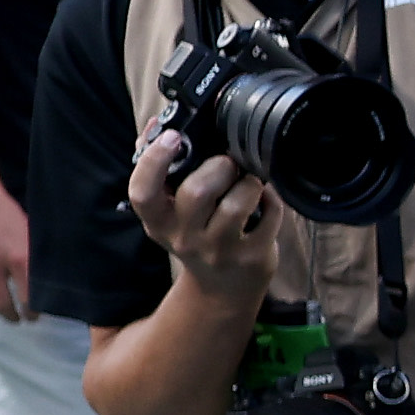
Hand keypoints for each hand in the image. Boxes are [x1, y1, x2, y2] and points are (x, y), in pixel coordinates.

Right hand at [0, 173, 35, 320]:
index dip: (31, 313)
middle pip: (4, 305)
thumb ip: (33, 258)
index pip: (29, 299)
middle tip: (14, 319)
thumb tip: (47, 285)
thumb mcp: (26, 231)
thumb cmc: (2, 211)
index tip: (32, 317)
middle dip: (12, 317)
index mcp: (18, 256)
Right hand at [126, 125, 282, 306]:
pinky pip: (268, 215)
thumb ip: (159, 167)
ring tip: (247, 181)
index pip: (143, 192)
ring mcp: (219, 251)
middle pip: (196, 192)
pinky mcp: (252, 257)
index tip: (173, 137)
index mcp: (158, 222)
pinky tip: (264, 199)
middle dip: (217, 166)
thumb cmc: (197, 235)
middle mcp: (185, 239)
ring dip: (247, 182)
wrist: (223, 289)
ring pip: (236, 204)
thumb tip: (157, 125)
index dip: (154, 161)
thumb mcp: (170, 211)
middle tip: (227, 163)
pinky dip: (271, 198)